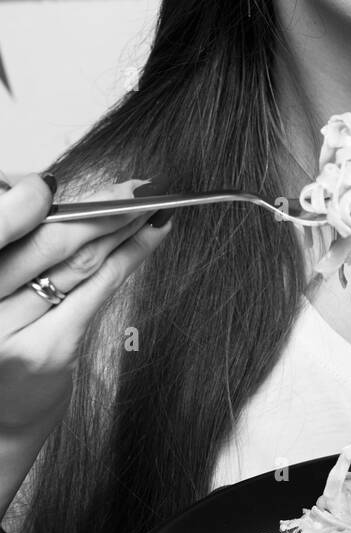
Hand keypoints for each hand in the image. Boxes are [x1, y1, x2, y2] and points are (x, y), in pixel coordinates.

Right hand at [0, 171, 171, 439]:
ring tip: (150, 205)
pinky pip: (97, 290)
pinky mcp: (49, 350)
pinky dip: (130, 255)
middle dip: (97, 207)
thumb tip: (47, 187)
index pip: (3, 223)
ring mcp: (11, 331)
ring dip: (123, 226)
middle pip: (46, 238)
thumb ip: (15, 243)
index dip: (31, 197)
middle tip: (131, 188)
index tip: (58, 182)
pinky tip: (154, 233)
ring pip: (78, 261)